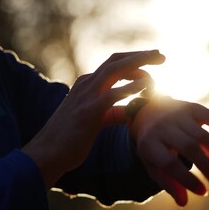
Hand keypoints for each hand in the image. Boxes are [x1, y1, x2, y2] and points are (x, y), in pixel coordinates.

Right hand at [23, 50, 165, 188]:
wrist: (47, 154)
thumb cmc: (69, 140)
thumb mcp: (94, 121)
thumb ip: (111, 113)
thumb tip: (128, 112)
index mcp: (86, 85)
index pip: (112, 65)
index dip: (133, 60)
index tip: (152, 62)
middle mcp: (86, 84)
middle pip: (116, 60)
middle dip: (140, 55)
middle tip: (161, 55)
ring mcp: (86, 95)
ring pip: (115, 69)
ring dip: (139, 62)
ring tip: (159, 61)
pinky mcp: (89, 111)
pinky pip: (113, 94)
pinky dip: (131, 87)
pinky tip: (147, 86)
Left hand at [131, 96, 208, 205]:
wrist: (148, 113)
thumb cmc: (154, 146)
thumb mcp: (153, 164)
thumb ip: (167, 182)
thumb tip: (184, 202)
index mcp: (149, 143)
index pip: (169, 163)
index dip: (187, 179)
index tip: (203, 192)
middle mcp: (162, 126)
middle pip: (189, 147)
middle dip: (207, 168)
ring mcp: (178, 114)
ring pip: (203, 136)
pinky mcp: (193, 108)